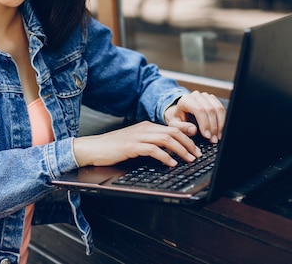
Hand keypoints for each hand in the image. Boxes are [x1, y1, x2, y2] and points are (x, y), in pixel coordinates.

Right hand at [73, 121, 202, 167]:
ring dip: (181, 150)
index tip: (197, 144)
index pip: (171, 127)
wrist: (94, 148)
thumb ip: (150, 143)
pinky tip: (171, 163)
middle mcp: (144, 128)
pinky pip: (153, 150)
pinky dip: (165, 157)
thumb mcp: (135, 142)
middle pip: (172, 132)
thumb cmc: (113, 147)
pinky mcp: (132, 146)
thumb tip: (168, 150)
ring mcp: (138, 136)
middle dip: (188, 143)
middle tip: (197, 154)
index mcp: (146, 126)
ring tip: (189, 159)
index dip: (187, 135)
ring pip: (166, 139)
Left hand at [164, 90, 225, 142]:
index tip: (207, 136)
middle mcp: (196, 96)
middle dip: (213, 127)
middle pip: (210, 109)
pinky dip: (222, 121)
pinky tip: (219, 130)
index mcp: (185, 100)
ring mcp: (206, 96)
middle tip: (213, 139)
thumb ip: (182, 127)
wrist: (181, 113)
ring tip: (217, 137)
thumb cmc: (178, 119)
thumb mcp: (174, 125)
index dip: (205, 123)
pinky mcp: (213, 99)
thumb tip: (193, 130)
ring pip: (218, 109)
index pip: (199, 110)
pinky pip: (222, 109)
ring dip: (220, 124)